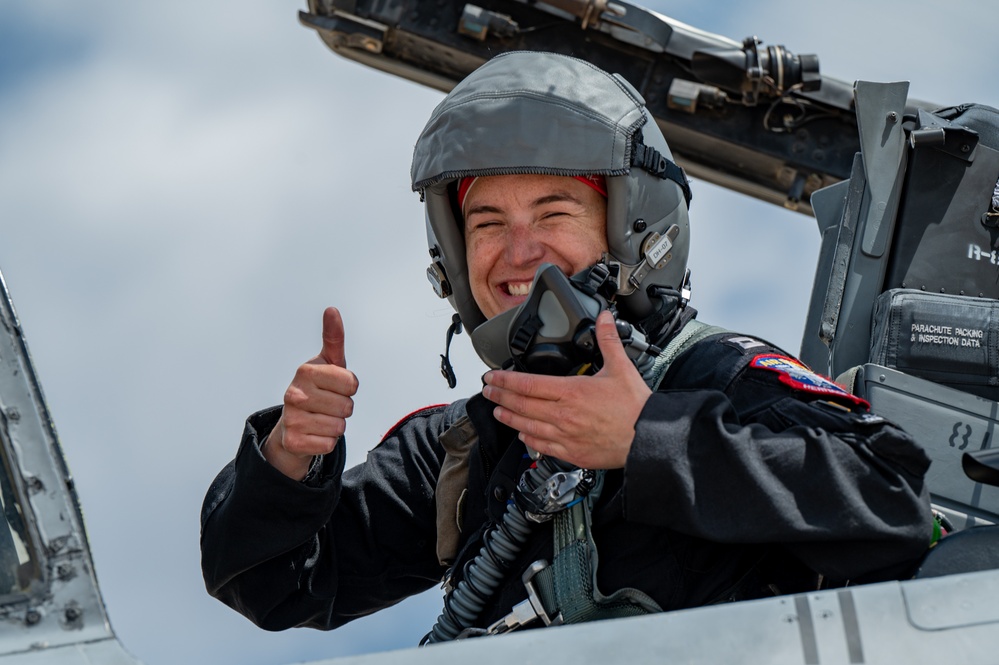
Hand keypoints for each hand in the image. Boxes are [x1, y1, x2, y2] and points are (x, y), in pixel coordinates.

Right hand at [263, 307, 358, 479]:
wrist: (291, 426)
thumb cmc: (317, 390)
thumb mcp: (328, 363)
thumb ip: (333, 338)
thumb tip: (332, 310)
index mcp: (305, 371)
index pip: (352, 384)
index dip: (348, 388)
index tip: (334, 387)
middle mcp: (294, 393)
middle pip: (347, 407)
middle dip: (342, 409)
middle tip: (326, 406)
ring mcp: (291, 418)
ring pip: (339, 427)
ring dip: (335, 426)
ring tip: (320, 419)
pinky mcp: (293, 441)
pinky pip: (329, 444)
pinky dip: (326, 442)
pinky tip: (313, 434)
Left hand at [482, 310, 650, 468]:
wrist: (648, 438)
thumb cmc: (636, 407)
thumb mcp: (621, 368)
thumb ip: (608, 341)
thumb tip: (604, 318)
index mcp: (572, 392)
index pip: (528, 384)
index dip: (506, 380)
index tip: (492, 376)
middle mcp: (564, 415)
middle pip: (522, 405)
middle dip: (501, 396)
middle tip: (487, 391)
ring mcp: (566, 436)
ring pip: (527, 426)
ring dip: (509, 417)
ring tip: (497, 410)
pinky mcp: (572, 453)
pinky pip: (543, 446)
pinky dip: (529, 439)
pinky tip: (523, 434)